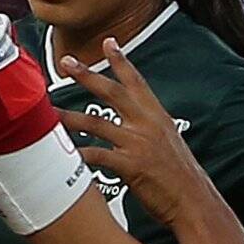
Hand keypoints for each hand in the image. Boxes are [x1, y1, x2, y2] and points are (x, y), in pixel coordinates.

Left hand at [54, 37, 212, 227]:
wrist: (194, 201)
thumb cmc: (179, 177)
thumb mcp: (167, 143)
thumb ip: (148, 129)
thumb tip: (133, 126)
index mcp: (156, 116)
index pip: (136, 81)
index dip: (121, 60)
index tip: (109, 42)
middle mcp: (147, 124)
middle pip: (112, 91)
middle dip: (87, 75)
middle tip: (67, 62)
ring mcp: (138, 143)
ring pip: (96, 121)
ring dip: (69, 116)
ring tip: (49, 111)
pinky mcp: (131, 165)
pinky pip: (98, 155)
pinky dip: (78, 153)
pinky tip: (63, 153)